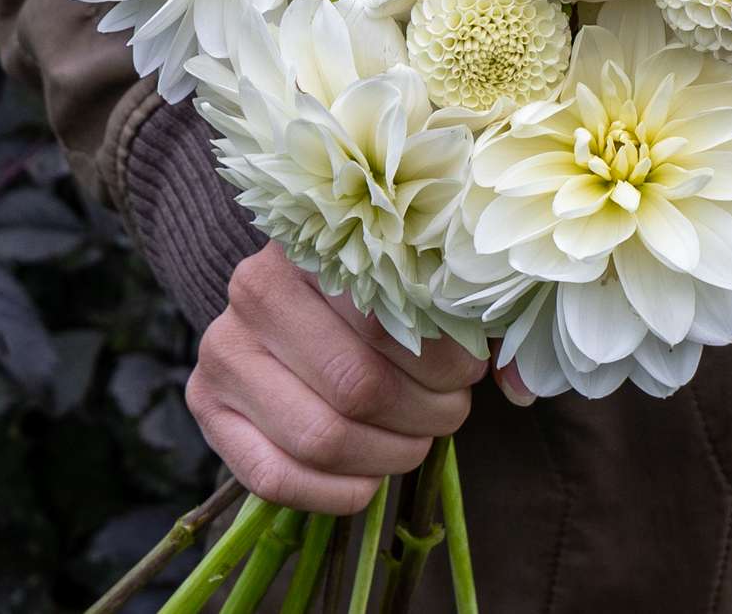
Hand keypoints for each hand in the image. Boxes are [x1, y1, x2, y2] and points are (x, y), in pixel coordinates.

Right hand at [186, 244, 487, 512]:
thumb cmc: (374, 281)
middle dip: (425, 412)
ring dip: (390, 454)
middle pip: (359, 384)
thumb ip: (472, 320)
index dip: (447, 359)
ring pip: (322, 434)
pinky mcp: (206, 404)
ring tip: (419, 439)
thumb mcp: (419, 276)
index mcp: (319, 240)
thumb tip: (524, 386)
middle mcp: (256, 289)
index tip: (472, 368)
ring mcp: (223, 348)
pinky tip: (371, 480)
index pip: (394, 316)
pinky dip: (338, 492)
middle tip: (452, 411)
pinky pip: (274, 476)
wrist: (290, 289)